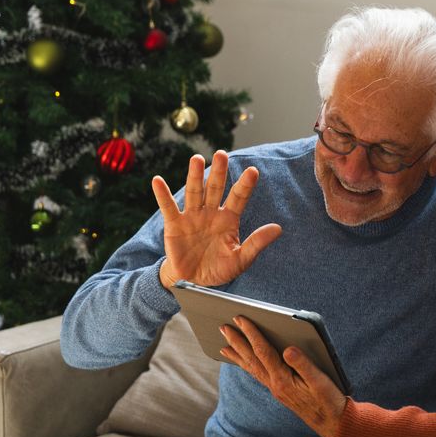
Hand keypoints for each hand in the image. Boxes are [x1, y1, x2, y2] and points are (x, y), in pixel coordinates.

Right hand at [152, 151, 282, 288]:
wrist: (194, 282)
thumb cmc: (219, 269)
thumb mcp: (241, 259)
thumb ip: (257, 243)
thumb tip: (278, 228)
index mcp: (229, 219)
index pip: (238, 198)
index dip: (245, 185)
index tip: (253, 171)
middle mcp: (211, 213)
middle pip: (215, 188)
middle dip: (218, 172)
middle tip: (222, 154)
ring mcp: (192, 216)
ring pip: (194, 192)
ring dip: (194, 175)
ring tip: (197, 159)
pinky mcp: (174, 225)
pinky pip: (168, 207)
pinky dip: (162, 194)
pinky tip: (157, 180)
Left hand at [219, 316, 346, 436]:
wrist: (331, 423)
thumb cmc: (328, 401)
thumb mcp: (320, 381)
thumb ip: (303, 364)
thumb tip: (288, 349)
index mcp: (283, 379)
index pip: (263, 351)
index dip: (251, 333)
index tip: (241, 319)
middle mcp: (275, 384)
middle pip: (251, 359)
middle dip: (237, 342)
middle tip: (223, 328)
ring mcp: (275, 389)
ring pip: (251, 368)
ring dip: (238, 355)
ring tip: (224, 346)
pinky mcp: (279, 391)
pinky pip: (258, 375)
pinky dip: (247, 366)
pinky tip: (245, 362)